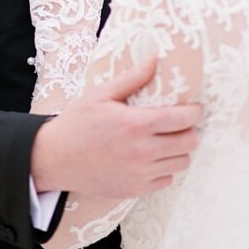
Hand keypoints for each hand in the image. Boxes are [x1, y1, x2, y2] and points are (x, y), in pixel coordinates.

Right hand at [31, 51, 202, 197]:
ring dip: (179, 151)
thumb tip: (156, 58)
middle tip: (180, 125)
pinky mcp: (136, 189)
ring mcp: (140, 173)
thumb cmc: (77, 123)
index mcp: (135, 124)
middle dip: (190, 131)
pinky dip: (165, 169)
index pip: (184, 119)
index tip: (192, 108)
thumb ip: (133, 78)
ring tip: (166, 141)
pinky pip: (167, 179)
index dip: (194, 112)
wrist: (54, 159)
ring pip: (182, 162)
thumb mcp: (101, 95)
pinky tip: (151, 159)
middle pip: (189, 142)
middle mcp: (142, 151)